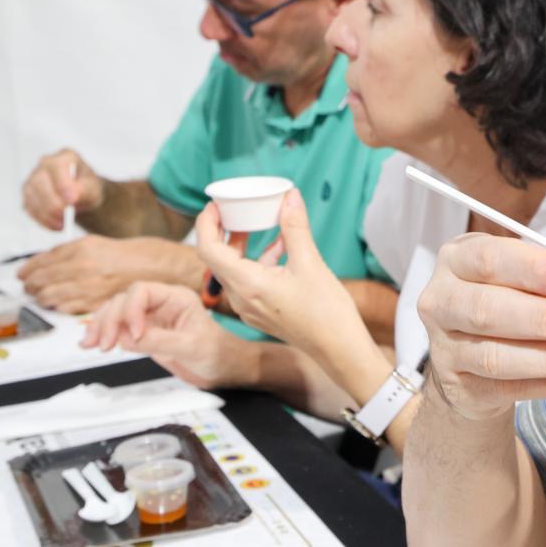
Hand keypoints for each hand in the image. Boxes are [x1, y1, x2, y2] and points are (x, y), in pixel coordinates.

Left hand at [17, 235, 200, 313]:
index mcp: (83, 249)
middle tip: (27, 286)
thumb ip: (72, 252)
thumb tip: (48, 262)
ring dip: (42, 297)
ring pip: (52, 296)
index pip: (43, 261)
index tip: (22, 273)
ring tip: (39, 295)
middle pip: (43, 280)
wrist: (161, 268)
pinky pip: (69, 308)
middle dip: (32, 284)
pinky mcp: (99, 303)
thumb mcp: (98, 243)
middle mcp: (85, 268)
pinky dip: (58, 306)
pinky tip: (57, 303)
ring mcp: (91, 287)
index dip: (28, 269)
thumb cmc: (135, 255)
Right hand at [22, 148, 103, 229]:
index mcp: (64, 157)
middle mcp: (45, 164)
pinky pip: (30, 209)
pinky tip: (56, 225)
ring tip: (63, 224)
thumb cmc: (88, 188)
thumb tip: (71, 197)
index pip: (57, 166)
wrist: (82, 197)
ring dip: (47, 214)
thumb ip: (84, 190)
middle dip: (53, 203)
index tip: (71, 201)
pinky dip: (43, 220)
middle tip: (65, 218)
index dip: (62, 184)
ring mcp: (33, 179)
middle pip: (40, 182)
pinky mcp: (28, 196)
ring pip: (32, 196)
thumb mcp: (93, 188)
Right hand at [81, 281, 242, 387]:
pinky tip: (90, 343)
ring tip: (91, 344)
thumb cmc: (217, 353)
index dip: (131, 309)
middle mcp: (161, 304)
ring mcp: (150, 318)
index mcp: (176, 297)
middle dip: (110, 319)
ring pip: (116, 313)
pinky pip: (118, 329)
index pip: (142, 291)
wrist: (224, 368)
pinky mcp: (143, 333)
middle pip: (124, 300)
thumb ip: (159, 341)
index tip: (134, 334)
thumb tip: (126, 338)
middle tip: (104, 344)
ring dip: (100, 326)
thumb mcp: (191, 347)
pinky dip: (103, 334)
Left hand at [195, 192, 359, 353]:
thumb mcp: (310, 262)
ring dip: (244, 246)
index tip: (214, 205)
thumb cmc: (326, 312)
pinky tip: (281, 249)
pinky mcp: (261, 313)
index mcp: (247, 285)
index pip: (208, 249)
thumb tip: (289, 197)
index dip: (206, 224)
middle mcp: (241, 299)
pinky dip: (258, 261)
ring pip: (234, 270)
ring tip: (262, 224)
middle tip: (234, 209)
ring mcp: (250, 308)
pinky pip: (248, 281)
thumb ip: (295, 227)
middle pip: (218, 259)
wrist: (339, 349)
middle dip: (225, 231)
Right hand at [415, 233, 545, 420]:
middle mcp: (441, 301)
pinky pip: (508, 388)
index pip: (490, 259)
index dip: (536, 269)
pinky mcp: (458, 387)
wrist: (470, 360)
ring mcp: (443, 347)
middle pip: (488, 310)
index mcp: (457, 260)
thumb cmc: (503, 303)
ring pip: (495, 356)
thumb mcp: (518, 278)